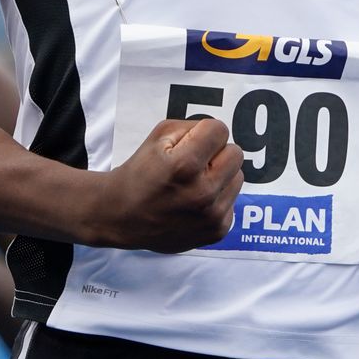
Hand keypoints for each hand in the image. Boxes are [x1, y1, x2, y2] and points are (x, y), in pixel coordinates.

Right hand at [90, 118, 244, 251]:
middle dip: (216, 153)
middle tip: (194, 163)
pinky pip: (233, 201)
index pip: (220, 130)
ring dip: (220, 176)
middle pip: (236, 153)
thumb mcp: (157, 137)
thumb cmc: (139, 173)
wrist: (120, 216)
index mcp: (185, 165)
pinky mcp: (217, 231)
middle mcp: (202, 192)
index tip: (191, 143)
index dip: (204, 132)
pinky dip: (218, 199)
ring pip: (238, 177)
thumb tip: (219, 133)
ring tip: (193, 184)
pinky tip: (194, 203)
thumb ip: (192, 127)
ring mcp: (211, 216)